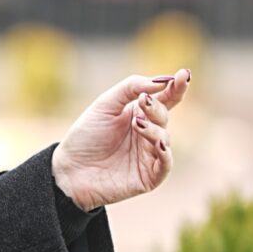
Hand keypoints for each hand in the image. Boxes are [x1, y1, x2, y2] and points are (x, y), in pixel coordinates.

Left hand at [51, 68, 190, 210]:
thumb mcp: (105, 104)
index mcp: (139, 114)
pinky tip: (159, 144)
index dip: (177, 87)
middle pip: (163, 116)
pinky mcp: (148, 177)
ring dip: (154, 129)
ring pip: (164, 138)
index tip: (184, 74)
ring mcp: (149, 155)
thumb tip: (161, 81)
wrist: (68, 170)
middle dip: (156, 108)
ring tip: (137, 123)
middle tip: (143, 102)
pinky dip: (166, 154)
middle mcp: (147, 134)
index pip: (166, 99)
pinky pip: (165, 165)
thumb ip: (131, 87)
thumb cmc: (85, 136)